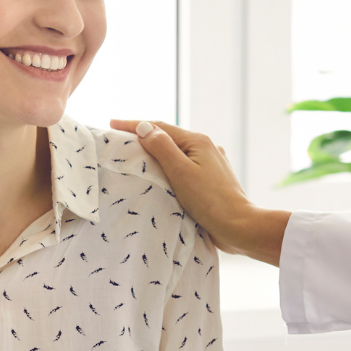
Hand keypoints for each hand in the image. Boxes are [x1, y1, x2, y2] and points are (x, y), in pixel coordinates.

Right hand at [108, 119, 288, 263]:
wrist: (239, 226)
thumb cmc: (209, 201)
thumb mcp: (180, 172)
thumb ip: (162, 148)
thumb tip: (145, 128)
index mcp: (198, 141)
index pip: (160, 127)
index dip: (134, 124)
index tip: (111, 123)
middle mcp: (207, 148)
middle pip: (169, 137)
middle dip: (145, 135)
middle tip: (120, 138)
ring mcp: (212, 164)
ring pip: (178, 152)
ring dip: (157, 151)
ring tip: (137, 154)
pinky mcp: (213, 180)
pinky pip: (185, 166)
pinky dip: (169, 166)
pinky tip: (163, 174)